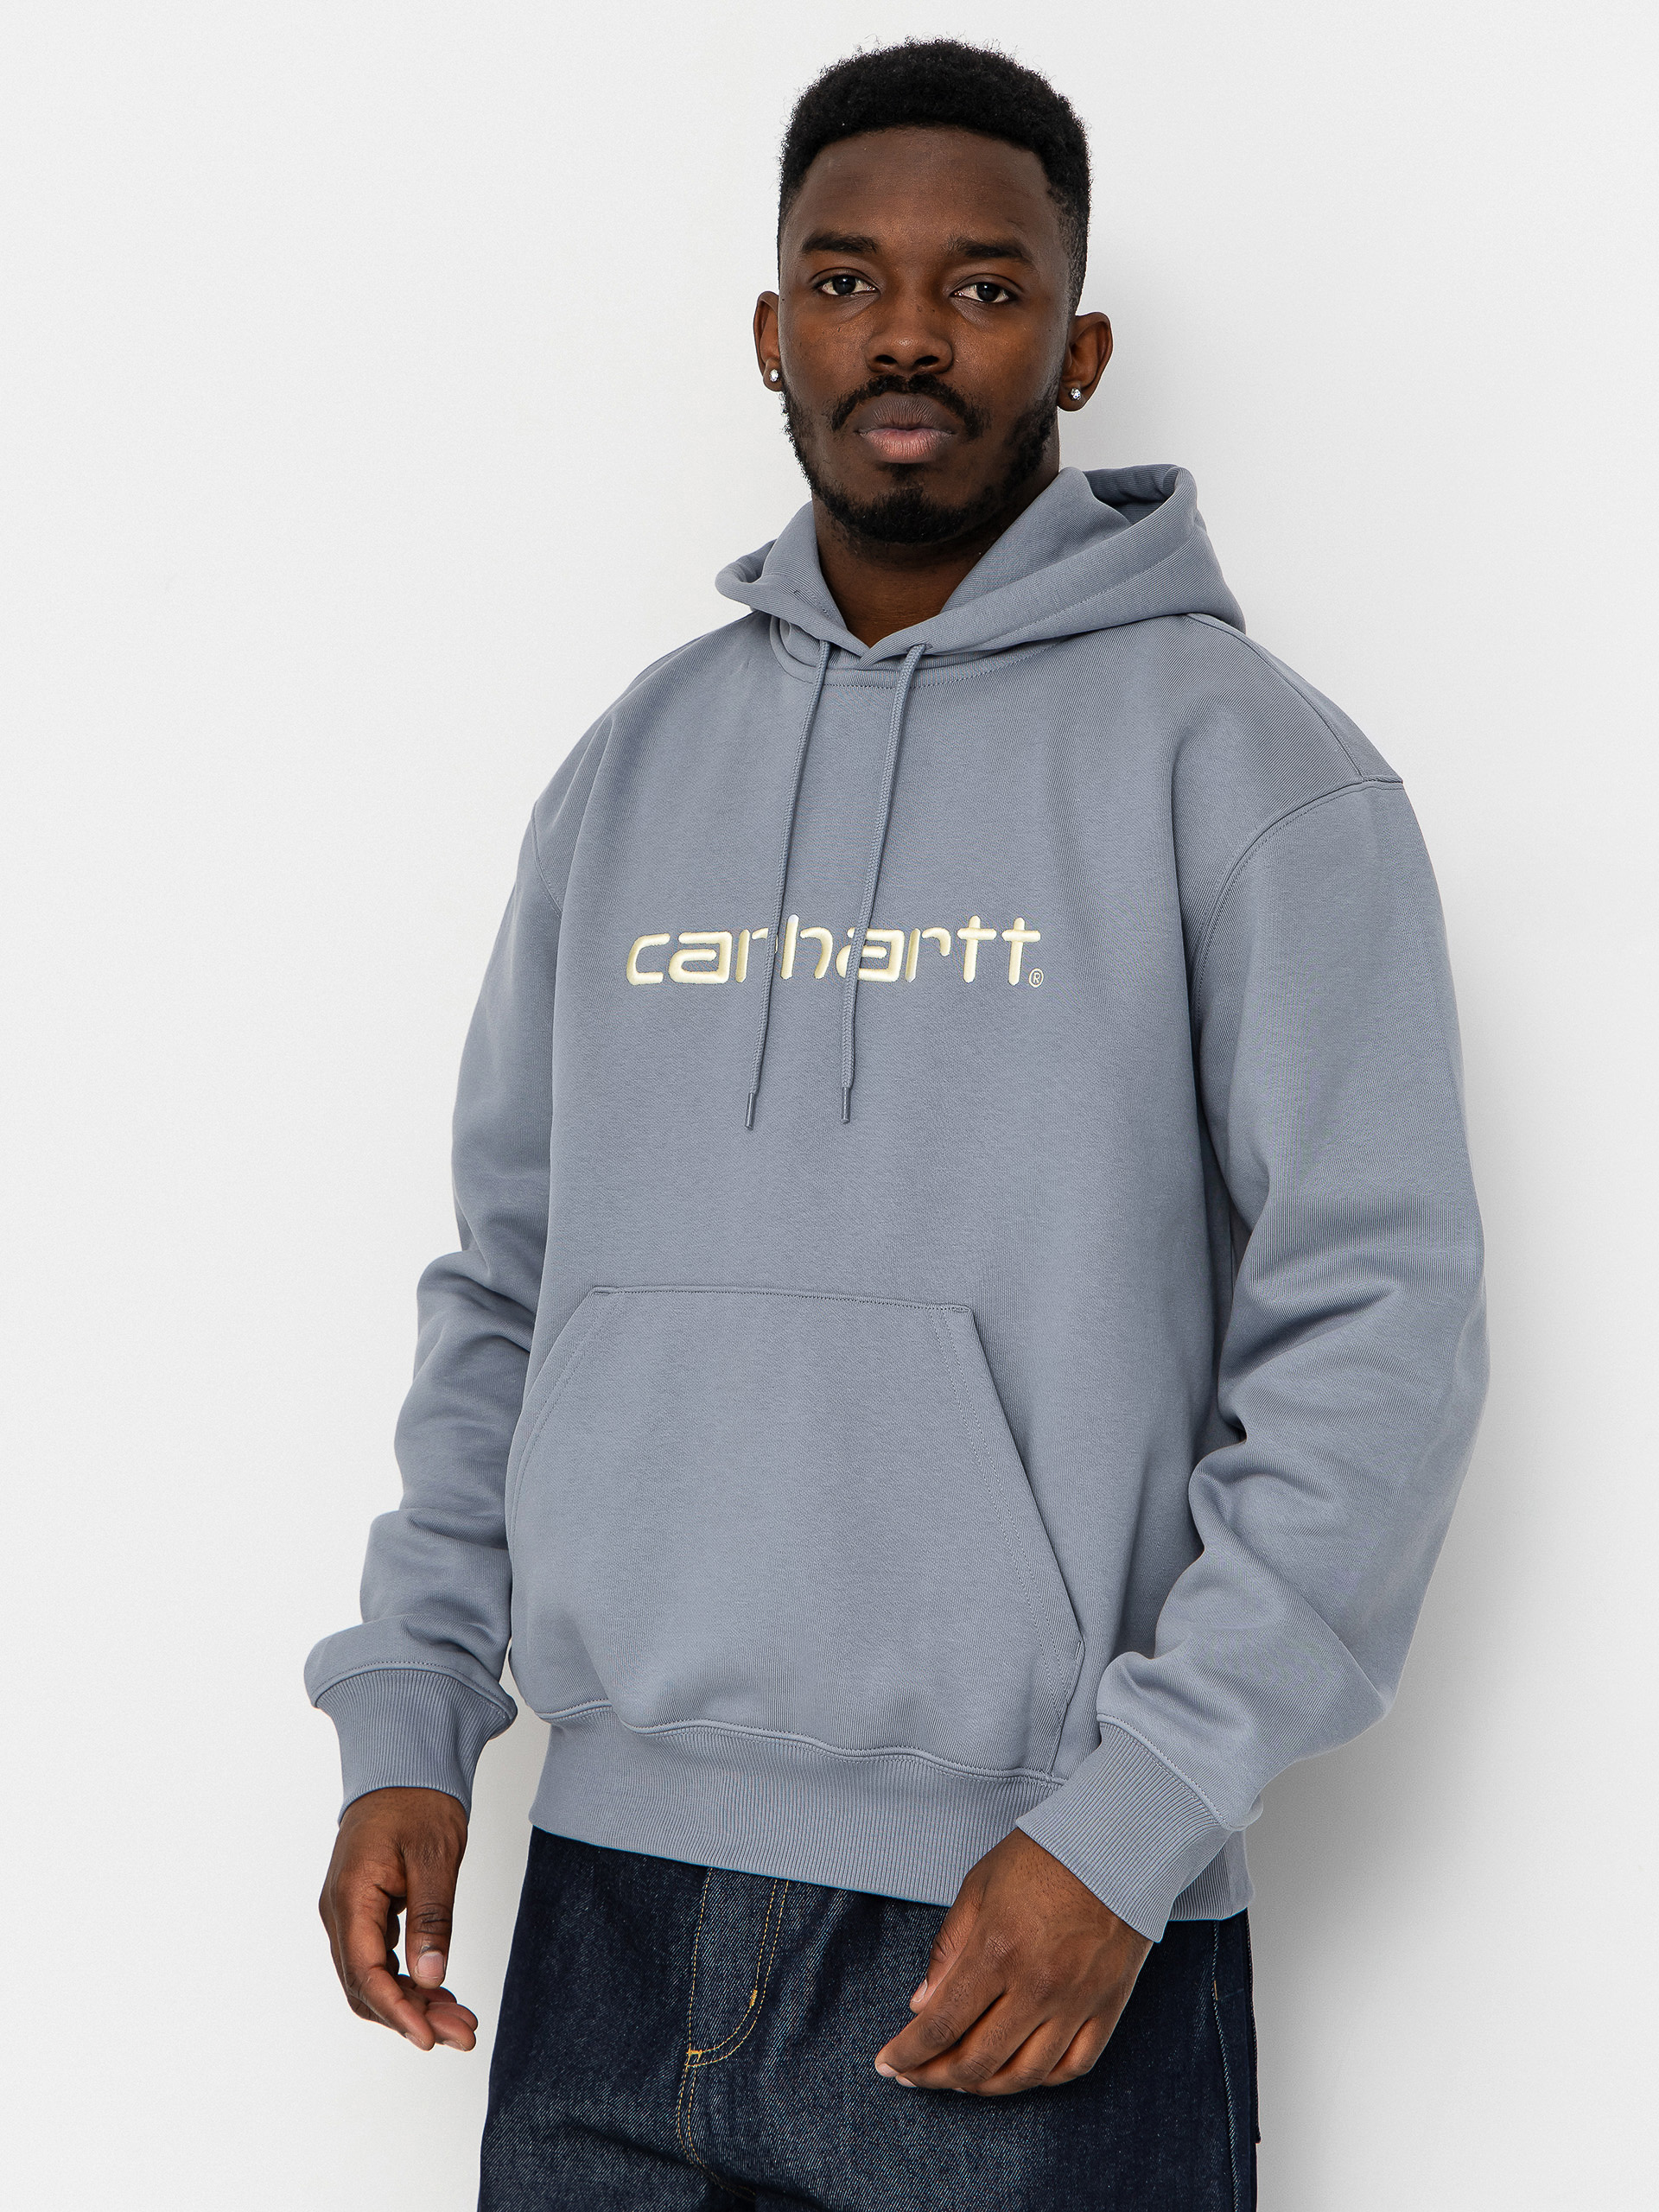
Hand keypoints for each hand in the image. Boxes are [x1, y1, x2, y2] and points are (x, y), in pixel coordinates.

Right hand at [317, 1785, 477, 2050]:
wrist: (404, 1764)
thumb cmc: (419, 1801)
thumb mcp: (436, 1857)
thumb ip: (432, 1918)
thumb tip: (431, 1978)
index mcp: (350, 1897)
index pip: (366, 1974)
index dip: (399, 2011)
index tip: (431, 2038)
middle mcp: (339, 1911)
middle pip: (367, 1986)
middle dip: (412, 2016)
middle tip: (462, 2034)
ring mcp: (348, 1912)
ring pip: (372, 1978)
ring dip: (413, 2003)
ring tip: (459, 2019)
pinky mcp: (363, 1911)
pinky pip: (378, 1960)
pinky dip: (408, 1980)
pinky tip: (440, 1991)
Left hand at [873, 1829, 1151, 2094]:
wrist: (1114, 1843)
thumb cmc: (1041, 1856)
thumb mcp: (978, 1887)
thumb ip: (947, 1950)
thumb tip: (920, 2005)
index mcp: (996, 1951)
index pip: (941, 2026)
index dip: (909, 2054)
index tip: (888, 2065)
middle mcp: (1036, 1986)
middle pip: (977, 2061)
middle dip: (935, 2077)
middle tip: (915, 2076)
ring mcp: (1075, 2002)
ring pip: (1024, 2075)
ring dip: (984, 2087)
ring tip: (960, 2080)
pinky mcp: (1107, 2007)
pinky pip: (1073, 2066)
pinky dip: (1041, 2080)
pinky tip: (1019, 2072)